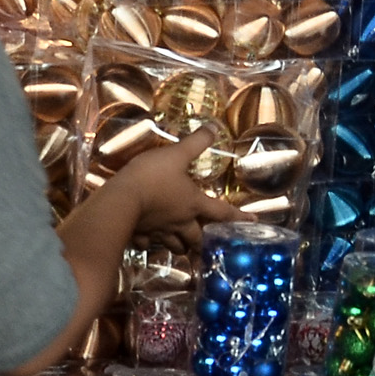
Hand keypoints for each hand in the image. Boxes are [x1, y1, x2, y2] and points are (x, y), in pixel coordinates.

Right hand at [116, 128, 240, 253]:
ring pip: (175, 246)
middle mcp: (180, 222)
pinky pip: (147, 244)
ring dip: (181, 247)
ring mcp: (160, 231)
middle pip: (198, 237)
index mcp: (194, 203)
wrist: (121, 199)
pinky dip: (149, 244)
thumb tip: (214, 128)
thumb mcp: (176, 154)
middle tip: (208, 244)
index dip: (239, 216)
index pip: (222, 212)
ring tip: (183, 247)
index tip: (253, 222)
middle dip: (204, 242)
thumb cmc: (152, 176)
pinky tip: (148, 242)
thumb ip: (196, 142)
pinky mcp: (140, 235)